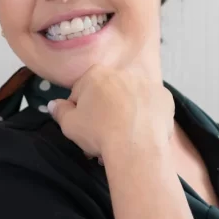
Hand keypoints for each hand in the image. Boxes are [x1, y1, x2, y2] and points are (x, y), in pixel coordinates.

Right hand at [48, 65, 173, 161]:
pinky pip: (150, 106)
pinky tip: (140, 133)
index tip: (84, 126)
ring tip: (122, 137)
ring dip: (125, 111)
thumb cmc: (98, 132)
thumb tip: (53, 104)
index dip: (80, 110)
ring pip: (130, 97)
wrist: (136, 146)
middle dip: (104, 109)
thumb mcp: (69, 125)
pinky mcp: (165, 98)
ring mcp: (147, 83)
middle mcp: (123, 72)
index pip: (82, 90)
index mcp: (96, 74)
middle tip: (102, 134)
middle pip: (108, 92)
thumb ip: (60, 111)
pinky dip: (146, 116)